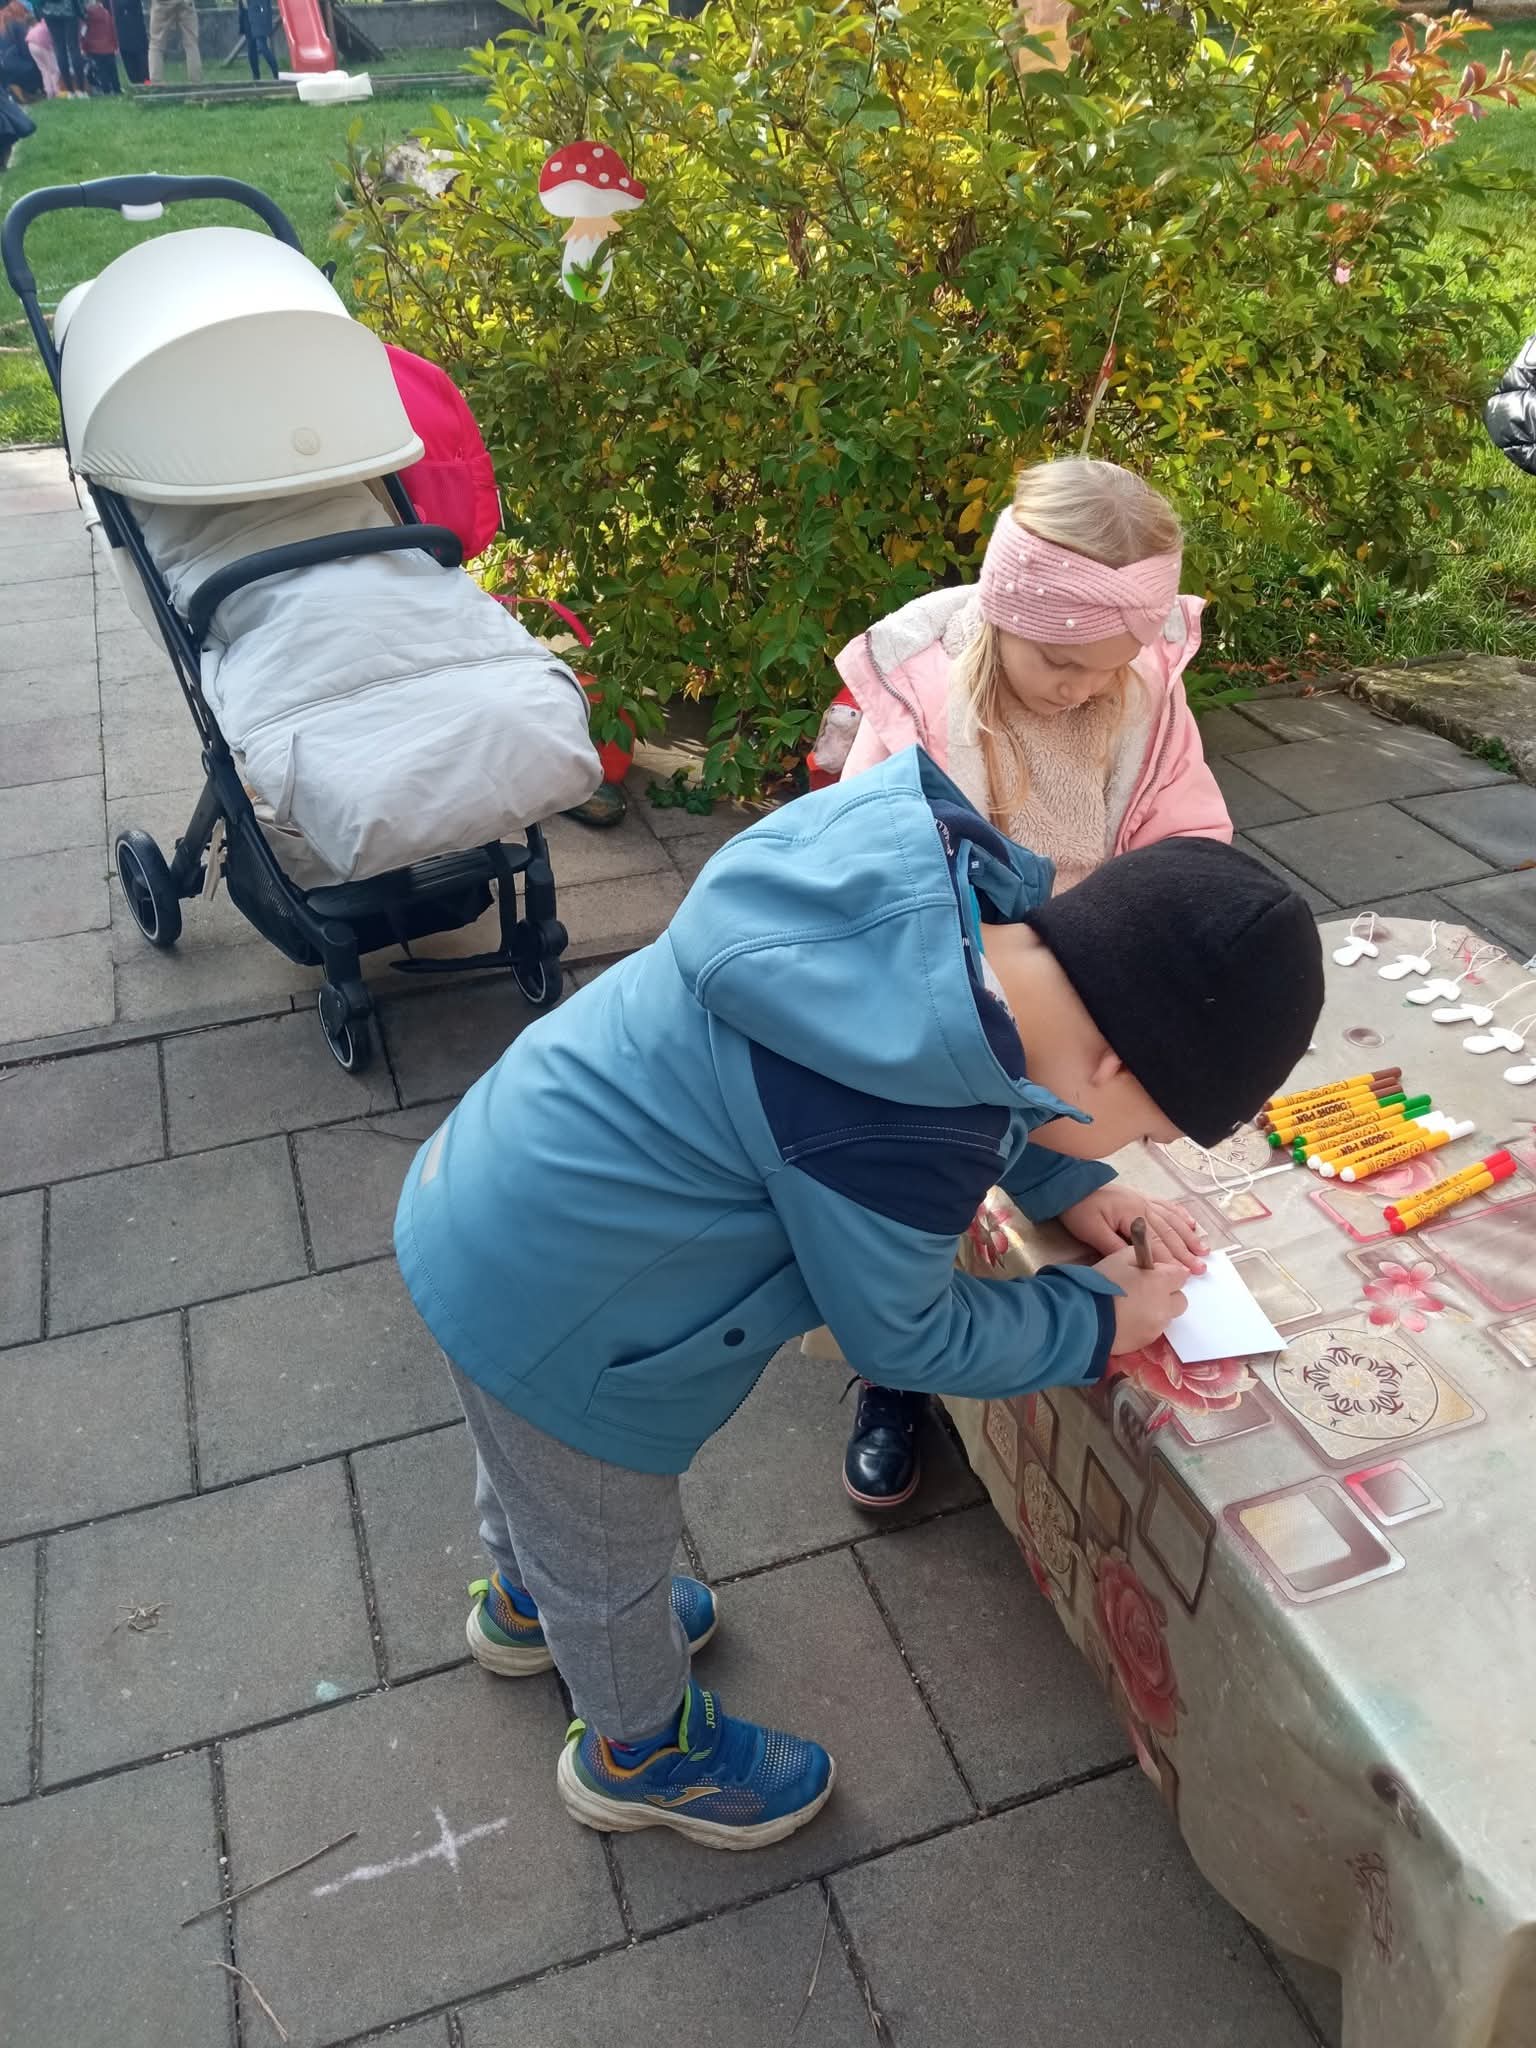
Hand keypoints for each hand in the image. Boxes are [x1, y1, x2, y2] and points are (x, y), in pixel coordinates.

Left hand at [1058, 1186, 1207, 1272]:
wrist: (1070, 1184)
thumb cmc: (1079, 1209)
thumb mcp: (1091, 1231)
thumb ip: (1114, 1247)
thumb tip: (1136, 1264)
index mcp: (1133, 1215)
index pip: (1156, 1243)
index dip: (1171, 1260)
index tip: (1185, 1274)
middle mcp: (1144, 1207)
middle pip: (1169, 1233)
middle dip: (1186, 1252)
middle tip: (1201, 1268)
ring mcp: (1144, 1201)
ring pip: (1172, 1221)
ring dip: (1189, 1236)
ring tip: (1204, 1250)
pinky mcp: (1142, 1198)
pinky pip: (1167, 1206)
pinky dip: (1181, 1215)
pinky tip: (1192, 1223)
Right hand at [1097, 1245, 1190, 1355]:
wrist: (1083, 1318)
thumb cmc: (1100, 1284)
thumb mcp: (1117, 1259)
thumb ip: (1139, 1256)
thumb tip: (1149, 1261)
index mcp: (1160, 1282)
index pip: (1181, 1275)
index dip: (1169, 1273)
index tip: (1155, 1274)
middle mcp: (1165, 1306)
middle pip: (1180, 1300)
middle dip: (1169, 1294)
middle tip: (1147, 1291)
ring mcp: (1157, 1327)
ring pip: (1167, 1317)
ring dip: (1157, 1311)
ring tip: (1133, 1308)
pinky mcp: (1146, 1342)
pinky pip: (1153, 1330)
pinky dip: (1145, 1325)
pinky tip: (1126, 1321)